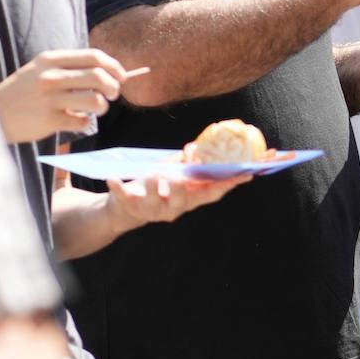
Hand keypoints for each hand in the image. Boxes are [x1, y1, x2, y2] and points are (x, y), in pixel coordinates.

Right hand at [0, 49, 128, 143]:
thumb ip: (72, 68)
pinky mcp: (48, 120)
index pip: (95, 57)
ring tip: (96, 109)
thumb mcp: (42, 70)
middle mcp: (51, 76)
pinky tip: (75, 120)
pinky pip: (82, 121)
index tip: (123, 77)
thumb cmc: (25, 92)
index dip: (115, 67)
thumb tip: (114, 73)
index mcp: (51, 59)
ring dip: (103, 106)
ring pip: (96, 100)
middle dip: (115, 87)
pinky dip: (85, 122)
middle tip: (113, 95)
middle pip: (100, 77)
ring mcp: (49, 98)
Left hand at [105, 174, 249, 232]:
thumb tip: (200, 147)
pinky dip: (118, 187)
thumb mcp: (172, 176)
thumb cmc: (153, 188)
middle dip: (184, 187)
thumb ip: (186, 164)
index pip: (213, 193)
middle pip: (185, 200)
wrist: (121, 211)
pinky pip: (124, 198)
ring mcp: (151, 210)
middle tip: (184, 173)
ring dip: (155, 186)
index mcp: (188, 198)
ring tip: (154, 173)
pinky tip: (112, 179)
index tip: (246, 173)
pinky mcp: (129, 207)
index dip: (230, 184)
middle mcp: (174, 208)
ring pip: (156, 200)